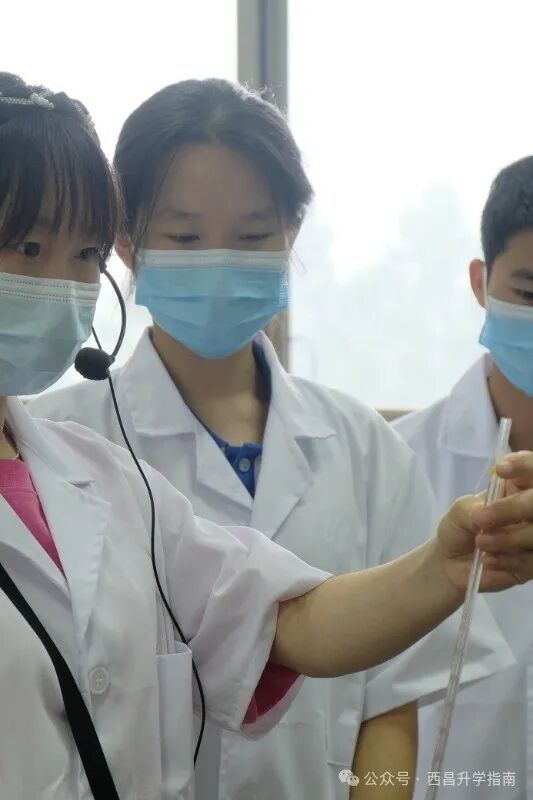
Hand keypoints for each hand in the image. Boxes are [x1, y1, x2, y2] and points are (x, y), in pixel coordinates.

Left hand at [437, 451, 532, 590]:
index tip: (501, 469)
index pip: (530, 469)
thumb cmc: (459, 528)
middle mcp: (530, 510)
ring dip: (509, 538)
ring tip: (480, 543)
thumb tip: (486, 514)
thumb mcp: (460, 512)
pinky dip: (510, 561)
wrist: (452, 565)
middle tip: (481, 520)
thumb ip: (474, 508)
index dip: (523, 465)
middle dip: (513, 508)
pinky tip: (489, 560)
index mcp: (516, 487)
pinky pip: (532, 561)